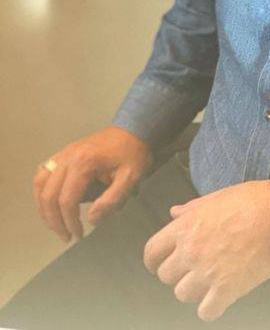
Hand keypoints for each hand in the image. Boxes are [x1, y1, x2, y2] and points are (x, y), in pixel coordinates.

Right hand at [33, 126, 152, 242]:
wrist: (133, 129)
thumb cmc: (133, 154)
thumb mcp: (131, 178)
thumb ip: (112, 200)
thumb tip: (91, 220)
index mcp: (84, 163)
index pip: (67, 200)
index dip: (70, 222)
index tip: (79, 235)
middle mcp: (68, 157)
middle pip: (49, 195)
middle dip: (54, 221)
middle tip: (66, 236)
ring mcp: (63, 153)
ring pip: (40, 183)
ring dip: (43, 207)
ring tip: (55, 223)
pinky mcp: (63, 153)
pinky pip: (43, 172)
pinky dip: (41, 190)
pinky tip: (50, 203)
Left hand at [143, 179, 269, 321]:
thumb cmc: (252, 201)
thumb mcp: (216, 197)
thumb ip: (191, 209)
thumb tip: (173, 212)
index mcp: (186, 227)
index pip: (152, 252)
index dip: (154, 260)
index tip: (158, 264)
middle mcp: (191, 251)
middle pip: (166, 275)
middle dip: (177, 273)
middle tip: (191, 269)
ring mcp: (207, 273)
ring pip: (182, 294)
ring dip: (193, 290)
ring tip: (208, 281)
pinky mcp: (226, 290)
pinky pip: (205, 312)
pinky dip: (211, 308)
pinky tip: (219, 297)